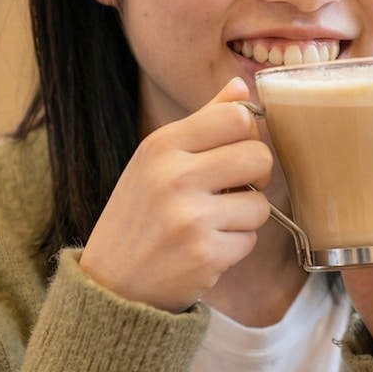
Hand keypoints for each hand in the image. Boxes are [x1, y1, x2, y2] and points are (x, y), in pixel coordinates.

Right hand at [79, 79, 271, 311]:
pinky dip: (234, 248)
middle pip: (259, 157)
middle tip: (234, 191)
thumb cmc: (139, 216)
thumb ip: (202, 122)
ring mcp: (191, 217)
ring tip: (212, 224)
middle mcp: (174, 176)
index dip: (247, 137)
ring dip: (244, 218)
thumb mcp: (156, 160)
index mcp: (162, 146)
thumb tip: (240, 87)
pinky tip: (205, 249)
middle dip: (256, 177)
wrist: (110, 284)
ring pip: (261, 205)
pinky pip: (250, 240)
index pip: (237, 117)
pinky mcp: (206, 254)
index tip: (233, 153)